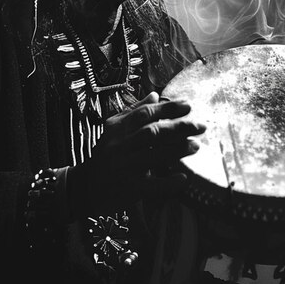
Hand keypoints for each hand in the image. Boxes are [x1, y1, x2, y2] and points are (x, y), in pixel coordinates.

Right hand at [67, 92, 204, 216]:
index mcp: (118, 129)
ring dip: (177, 150)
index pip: (145, 114)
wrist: (84, 186)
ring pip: (154, 156)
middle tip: (201, 126)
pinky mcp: (129, 189)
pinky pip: (152, 186)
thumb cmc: (104, 154)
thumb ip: (134, 111)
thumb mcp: (114, 129)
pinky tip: (183, 178)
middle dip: (178, 128)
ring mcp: (125, 167)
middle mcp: (121, 146)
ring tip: (196, 146)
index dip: (167, 109)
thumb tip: (155, 95)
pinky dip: (168, 182)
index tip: (188, 106)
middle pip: (153, 133)